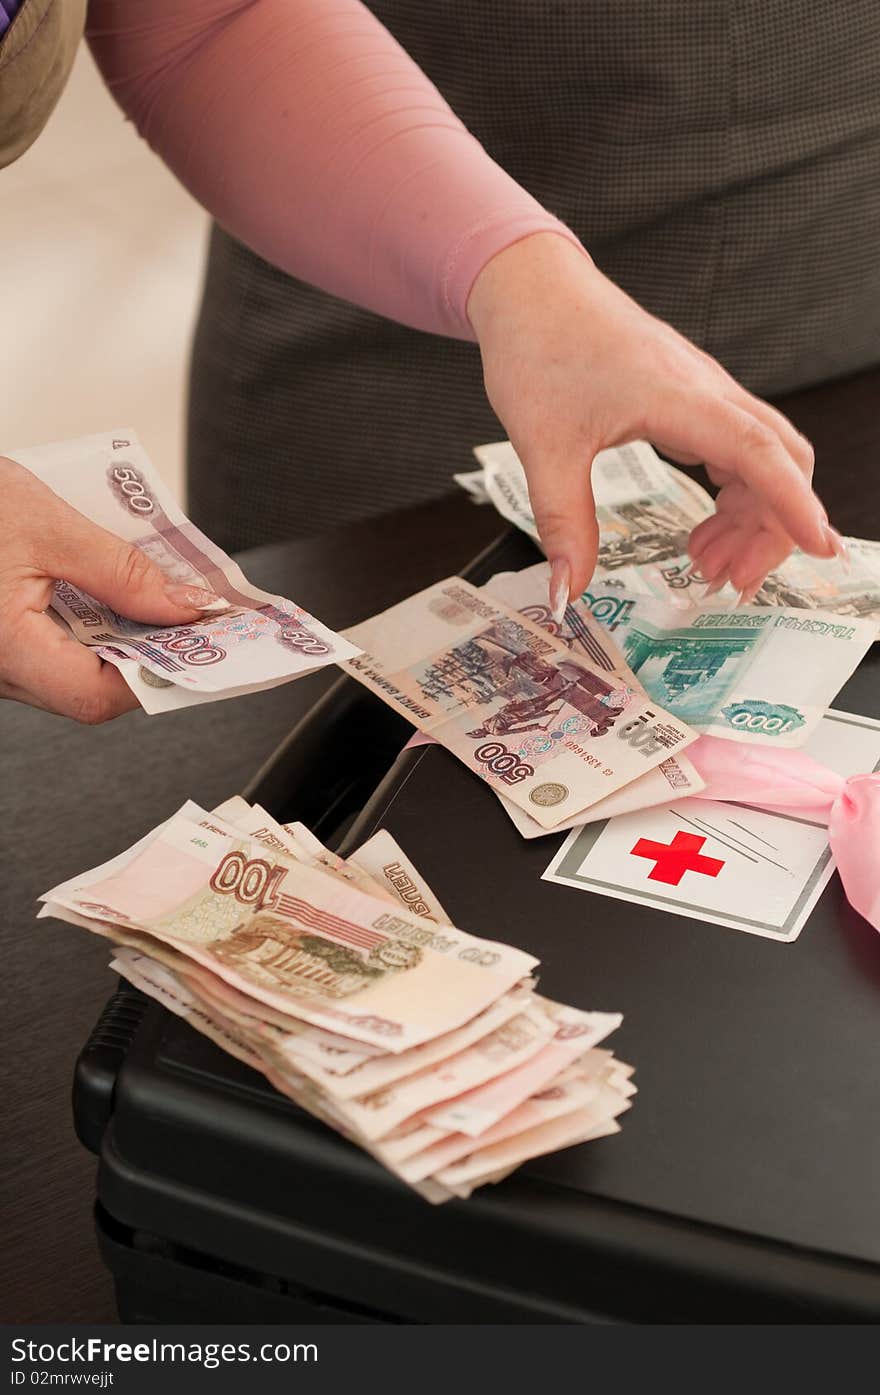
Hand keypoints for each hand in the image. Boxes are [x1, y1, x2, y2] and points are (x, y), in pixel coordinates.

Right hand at [0, 456, 221, 721]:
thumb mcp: (46, 522)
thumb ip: (121, 570)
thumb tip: (186, 607)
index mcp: (3, 647)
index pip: (95, 696)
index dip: (154, 675)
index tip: (197, 643)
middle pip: (89, 690)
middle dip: (145, 655)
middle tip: (190, 618)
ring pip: (72, 673)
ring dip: (120, 642)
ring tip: (159, 601)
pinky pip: (52, 653)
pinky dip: (90, 630)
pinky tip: (113, 597)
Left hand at [467, 233, 842, 608]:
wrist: (532, 288)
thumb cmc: (540, 347)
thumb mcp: (543, 447)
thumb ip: (562, 523)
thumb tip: (568, 591)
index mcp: (678, 398)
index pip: (757, 454)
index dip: (792, 504)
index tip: (819, 546)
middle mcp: (705, 391)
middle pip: (779, 460)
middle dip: (773, 528)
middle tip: (732, 584)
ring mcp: (703, 393)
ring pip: (764, 458)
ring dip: (752, 518)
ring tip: (709, 565)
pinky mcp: (692, 398)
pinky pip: (739, 449)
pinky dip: (735, 496)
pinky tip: (705, 530)